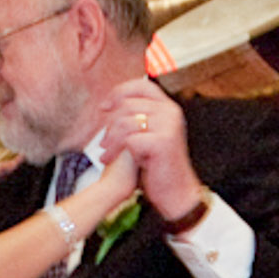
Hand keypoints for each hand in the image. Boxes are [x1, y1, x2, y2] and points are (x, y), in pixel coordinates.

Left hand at [101, 81, 202, 220]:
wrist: (175, 192)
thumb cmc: (157, 166)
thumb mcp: (146, 135)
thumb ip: (135, 118)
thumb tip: (108, 105)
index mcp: (168, 107)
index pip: (141, 86)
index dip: (120, 92)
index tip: (104, 107)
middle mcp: (171, 112)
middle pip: (128, 105)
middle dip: (109, 124)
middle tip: (103, 143)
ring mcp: (169, 126)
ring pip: (125, 122)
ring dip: (110, 139)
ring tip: (105, 154)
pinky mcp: (163, 142)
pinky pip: (129, 139)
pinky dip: (117, 151)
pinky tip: (112, 161)